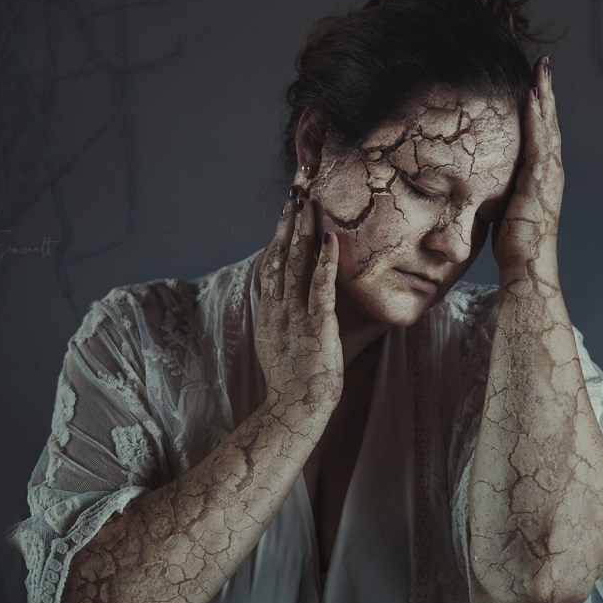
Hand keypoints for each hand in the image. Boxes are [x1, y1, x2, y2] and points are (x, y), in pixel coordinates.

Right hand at [256, 188, 342, 417]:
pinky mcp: (317, 324)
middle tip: (295, 193)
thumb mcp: (278, 344)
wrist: (293, 409)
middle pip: (281, 255)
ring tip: (308, 204)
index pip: (271, 263)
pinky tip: (332, 239)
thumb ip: (281, 320)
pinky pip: (321, 286)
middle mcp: (279, 307)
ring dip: (303, 231)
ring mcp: (296, 314)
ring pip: (297, 264)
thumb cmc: (292, 383)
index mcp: (270, 312)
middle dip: (288, 222)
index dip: (278, 235)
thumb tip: (286, 304)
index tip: (285, 211)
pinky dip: (326, 261)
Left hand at [492, 55, 563, 277]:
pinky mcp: (540, 183)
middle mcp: (549, 173)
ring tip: (542, 70)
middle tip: (544, 64)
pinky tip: (533, 98)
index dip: (539, 110)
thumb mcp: (503, 210)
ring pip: (547, 128)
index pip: (540, 135)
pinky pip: (539, 143)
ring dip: (545, 97)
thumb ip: (498, 191)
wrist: (528, 271)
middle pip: (548, 124)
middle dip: (547, 93)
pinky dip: (538, 119)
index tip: (534, 84)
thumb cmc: (513, 248)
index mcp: (540, 178)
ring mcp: (548, 177)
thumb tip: (478, 182)